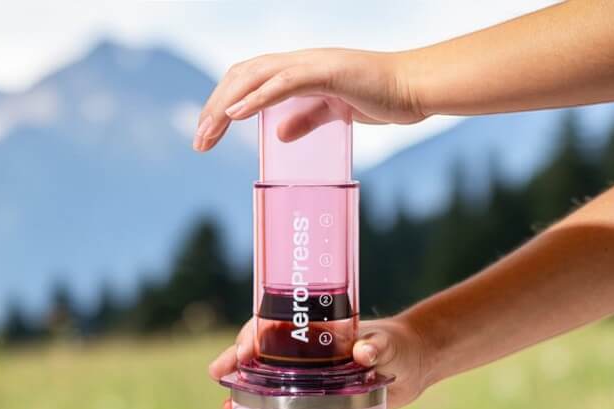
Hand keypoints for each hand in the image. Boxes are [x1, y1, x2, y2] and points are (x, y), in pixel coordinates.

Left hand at [193, 49, 423, 151]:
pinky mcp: (328, 73)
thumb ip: (305, 119)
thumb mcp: (332, 111)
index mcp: (298, 69)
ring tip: (207, 132)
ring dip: (226, 105)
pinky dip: (256, 98)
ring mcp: (313, 64)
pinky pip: (284, 83)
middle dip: (214, 108)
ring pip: (255, 76)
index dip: (222, 103)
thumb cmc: (379, 96)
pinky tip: (236, 114)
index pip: (247, 79)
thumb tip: (278, 134)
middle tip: (199, 141)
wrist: (414, 88)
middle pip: (242, 75)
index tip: (206, 134)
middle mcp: (300, 61)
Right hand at [208, 317, 430, 408]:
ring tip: (227, 405)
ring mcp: (305, 374)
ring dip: (242, 388)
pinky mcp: (313, 396)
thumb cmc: (397, 345)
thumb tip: (363, 353)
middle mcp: (302, 349)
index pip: (273, 324)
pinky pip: (281, 402)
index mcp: (313, 329)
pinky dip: (260, 408)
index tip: (246, 349)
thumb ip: (375, 346)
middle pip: (259, 350)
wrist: (412, 367)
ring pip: (264, 377)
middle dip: (236, 359)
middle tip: (219, 372)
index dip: (253, 334)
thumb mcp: (386, 343)